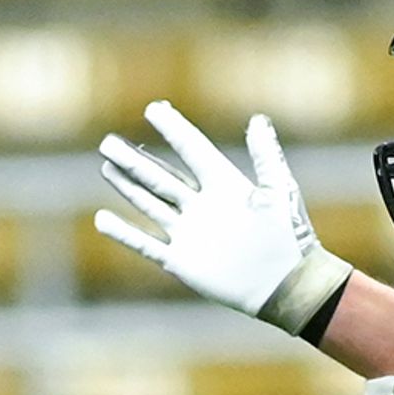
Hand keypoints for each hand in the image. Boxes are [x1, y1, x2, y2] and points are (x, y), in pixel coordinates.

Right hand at [96, 104, 353, 338]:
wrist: (287, 285)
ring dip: (127, 186)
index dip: (173, 129)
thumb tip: (257, 120)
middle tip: (107, 142)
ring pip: (150, 204)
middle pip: (161, 177)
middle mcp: (202, 206)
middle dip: (134, 160)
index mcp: (225, 185)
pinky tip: (102, 219)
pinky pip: (147, 244)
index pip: (192, 151)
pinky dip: (124, 233)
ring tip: (106, 166)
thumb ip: (265, 157)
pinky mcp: (182, 261)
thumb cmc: (291, 238)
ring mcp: (190, 233)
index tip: (154, 109)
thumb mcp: (279, 191)